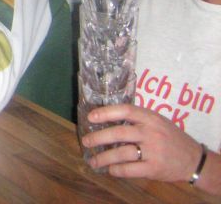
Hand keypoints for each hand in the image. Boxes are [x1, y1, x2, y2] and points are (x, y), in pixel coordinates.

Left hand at [81, 104, 202, 182]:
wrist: (194, 159)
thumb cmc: (170, 137)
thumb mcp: (157, 121)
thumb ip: (137, 119)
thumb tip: (107, 118)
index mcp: (150, 118)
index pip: (125, 110)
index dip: (106, 113)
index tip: (90, 117)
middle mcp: (151, 133)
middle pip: (119, 133)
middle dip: (98, 138)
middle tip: (86, 141)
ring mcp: (153, 151)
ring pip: (121, 153)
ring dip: (104, 157)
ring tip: (93, 160)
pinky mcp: (154, 168)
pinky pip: (130, 169)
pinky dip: (117, 170)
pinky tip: (110, 170)